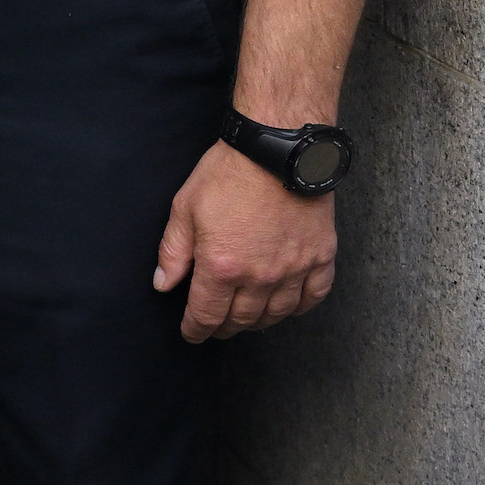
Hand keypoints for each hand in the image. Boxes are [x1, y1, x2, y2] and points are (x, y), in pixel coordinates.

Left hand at [154, 141, 338, 340]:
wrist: (277, 150)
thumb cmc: (227, 175)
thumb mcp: (185, 208)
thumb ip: (173, 252)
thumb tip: (163, 284)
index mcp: (222, 266)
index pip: (206, 315)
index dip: (196, 329)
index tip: (191, 334)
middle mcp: (260, 276)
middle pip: (242, 319)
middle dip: (224, 327)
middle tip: (216, 326)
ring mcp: (294, 269)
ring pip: (277, 314)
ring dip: (258, 322)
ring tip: (246, 319)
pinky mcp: (321, 257)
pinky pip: (313, 297)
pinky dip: (298, 308)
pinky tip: (286, 306)